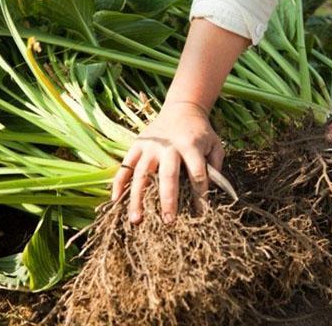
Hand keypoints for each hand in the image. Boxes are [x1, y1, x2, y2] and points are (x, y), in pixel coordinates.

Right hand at [112, 101, 224, 224]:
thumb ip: (215, 167)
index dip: (200, 195)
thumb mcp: (215, 145)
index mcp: (191, 145)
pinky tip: (116, 201)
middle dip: (168, 199)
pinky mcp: (137, 145)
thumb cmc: (201, 133)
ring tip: (136, 220)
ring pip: (142, 174)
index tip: (200, 214)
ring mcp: (150, 145)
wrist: (182, 109)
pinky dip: (119, 183)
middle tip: (168, 221)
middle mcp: (168, 146)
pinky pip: (125, 165)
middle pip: (168, 175)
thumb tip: (212, 192)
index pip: (197, 174)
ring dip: (137, 198)